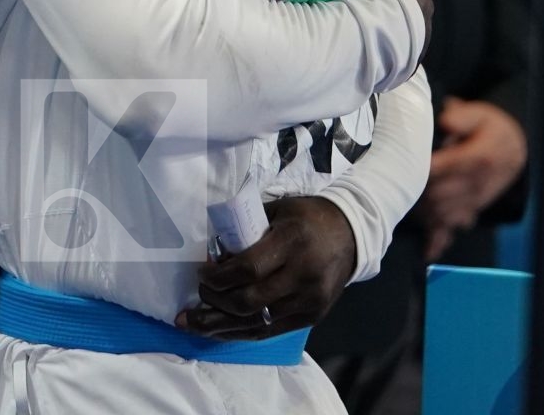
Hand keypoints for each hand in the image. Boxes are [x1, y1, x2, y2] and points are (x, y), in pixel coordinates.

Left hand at [176, 196, 355, 339]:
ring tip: (192, 324)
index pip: (248, 269)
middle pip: (249, 301)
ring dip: (220, 325)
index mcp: (292, 242)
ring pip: (256, 323)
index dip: (218, 277)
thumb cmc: (307, 218)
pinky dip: (241, 332)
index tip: (201, 274)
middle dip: (214, 302)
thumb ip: (246, 231)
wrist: (351, 234)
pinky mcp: (312, 317)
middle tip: (198, 295)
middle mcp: (302, 275)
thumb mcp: (276, 211)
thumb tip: (213, 254)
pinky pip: (269, 332)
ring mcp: (309, 300)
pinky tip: (219, 330)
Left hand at [419, 98, 526, 261]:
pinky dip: (439, 241)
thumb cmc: (490, 129)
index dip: (420, 170)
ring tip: (403, 205)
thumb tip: (446, 122)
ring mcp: (473, 202)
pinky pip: (455, 229)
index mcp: (479, 159)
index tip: (403, 166)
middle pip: (439, 195)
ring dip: (422, 212)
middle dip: (416, 192)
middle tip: (397, 183)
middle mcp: (477, 184)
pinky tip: (427, 252)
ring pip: (443, 215)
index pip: (443, 169)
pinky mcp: (470, 211)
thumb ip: (462, 117)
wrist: (514, 149)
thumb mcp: (479, 114)